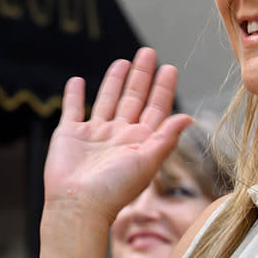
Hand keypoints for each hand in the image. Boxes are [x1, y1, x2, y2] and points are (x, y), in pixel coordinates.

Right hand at [43, 47, 192, 224]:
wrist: (78, 205)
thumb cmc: (114, 189)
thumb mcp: (147, 161)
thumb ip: (166, 138)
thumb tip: (188, 118)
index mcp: (139, 142)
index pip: (155, 108)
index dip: (163, 89)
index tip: (169, 68)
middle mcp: (118, 135)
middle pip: (133, 99)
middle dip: (141, 76)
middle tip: (148, 52)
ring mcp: (94, 134)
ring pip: (106, 100)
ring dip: (114, 81)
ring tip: (123, 62)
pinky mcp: (69, 135)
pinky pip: (72, 109)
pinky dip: (74, 95)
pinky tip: (78, 81)